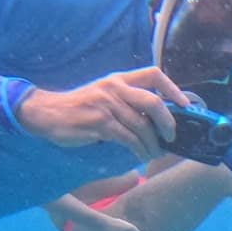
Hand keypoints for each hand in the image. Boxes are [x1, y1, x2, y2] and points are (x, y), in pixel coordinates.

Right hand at [18, 67, 186, 160]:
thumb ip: (127, 100)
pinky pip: (128, 138)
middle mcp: (114, 88)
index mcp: (118, 79)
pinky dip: (139, 149)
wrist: (46, 113)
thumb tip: (159, 118)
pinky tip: (141, 156)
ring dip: (153, 144)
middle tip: (171, 137)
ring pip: (142, 126)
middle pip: (154, 102)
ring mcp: (106, 104)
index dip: (173, 89)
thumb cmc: (80, 108)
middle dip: (168, 122)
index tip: (185, 105)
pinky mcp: (99, 122)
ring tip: (155, 153)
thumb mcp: (104, 95)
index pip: (154, 74)